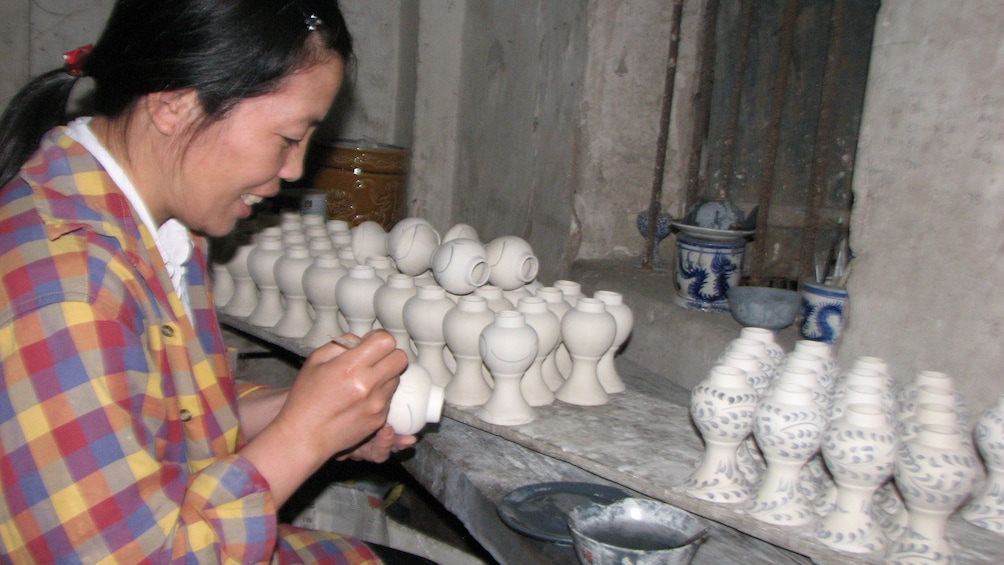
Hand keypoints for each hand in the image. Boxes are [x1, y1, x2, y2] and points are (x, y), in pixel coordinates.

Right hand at [269, 330, 407, 462]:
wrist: (304, 436)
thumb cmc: (305, 398)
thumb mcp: (315, 361)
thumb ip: (341, 344)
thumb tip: (362, 340)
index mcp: (350, 367)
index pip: (387, 342)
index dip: (379, 338)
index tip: (370, 343)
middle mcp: (368, 385)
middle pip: (400, 358)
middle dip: (389, 354)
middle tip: (373, 359)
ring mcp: (376, 404)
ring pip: (397, 378)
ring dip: (385, 374)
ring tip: (364, 380)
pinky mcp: (379, 419)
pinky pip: (390, 397)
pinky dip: (380, 393)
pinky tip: (362, 398)